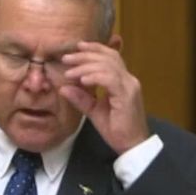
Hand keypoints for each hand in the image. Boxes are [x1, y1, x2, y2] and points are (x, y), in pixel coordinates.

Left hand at [60, 40, 149, 154]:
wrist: (132, 146)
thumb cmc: (117, 130)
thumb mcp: (94, 112)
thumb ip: (81, 98)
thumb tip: (63, 87)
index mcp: (123, 81)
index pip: (110, 57)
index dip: (94, 49)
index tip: (76, 48)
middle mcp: (128, 80)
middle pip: (108, 57)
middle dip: (85, 55)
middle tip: (66, 58)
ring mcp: (129, 87)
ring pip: (107, 65)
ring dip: (86, 66)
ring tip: (70, 71)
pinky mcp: (127, 96)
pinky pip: (110, 79)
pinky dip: (95, 77)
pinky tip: (82, 80)